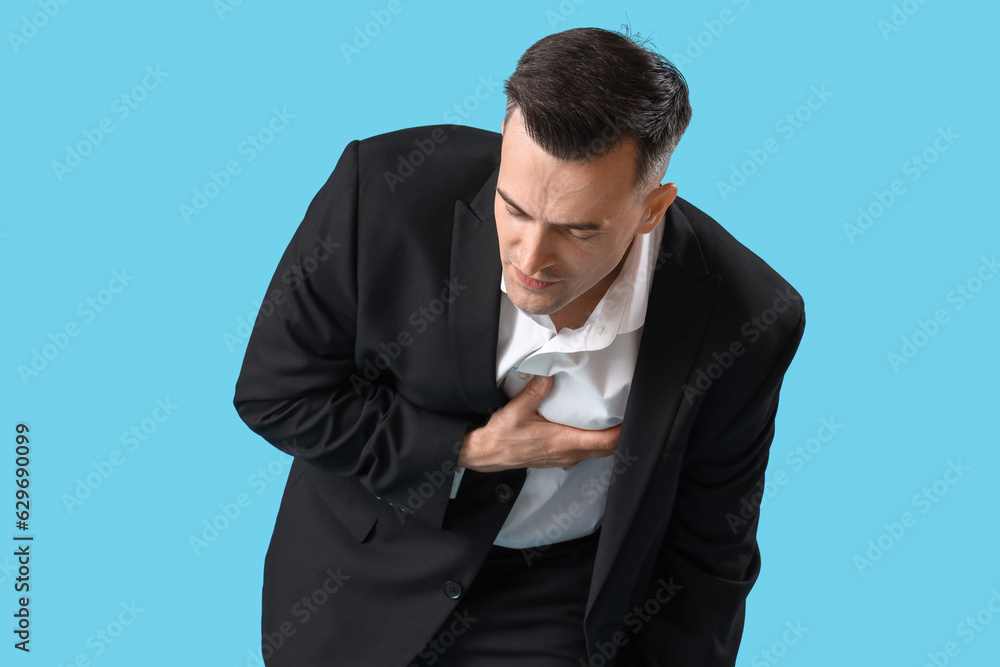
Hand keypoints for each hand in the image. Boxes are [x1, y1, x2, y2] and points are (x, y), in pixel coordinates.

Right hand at [458, 374, 620, 472]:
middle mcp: (569, 454)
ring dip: (607, 439)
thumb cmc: (502, 436)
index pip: (606, 441)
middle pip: (607, 449)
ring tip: (611, 418)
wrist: (487, 455)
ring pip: (597, 452)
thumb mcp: (518, 410)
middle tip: (626, 413)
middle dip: (620, 434)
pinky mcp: (558, 459)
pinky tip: (587, 427)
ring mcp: (564, 459)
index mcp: (564, 442)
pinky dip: (593, 442)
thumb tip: (551, 372)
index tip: (631, 415)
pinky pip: (584, 452)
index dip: (623, 431)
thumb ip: (537, 390)